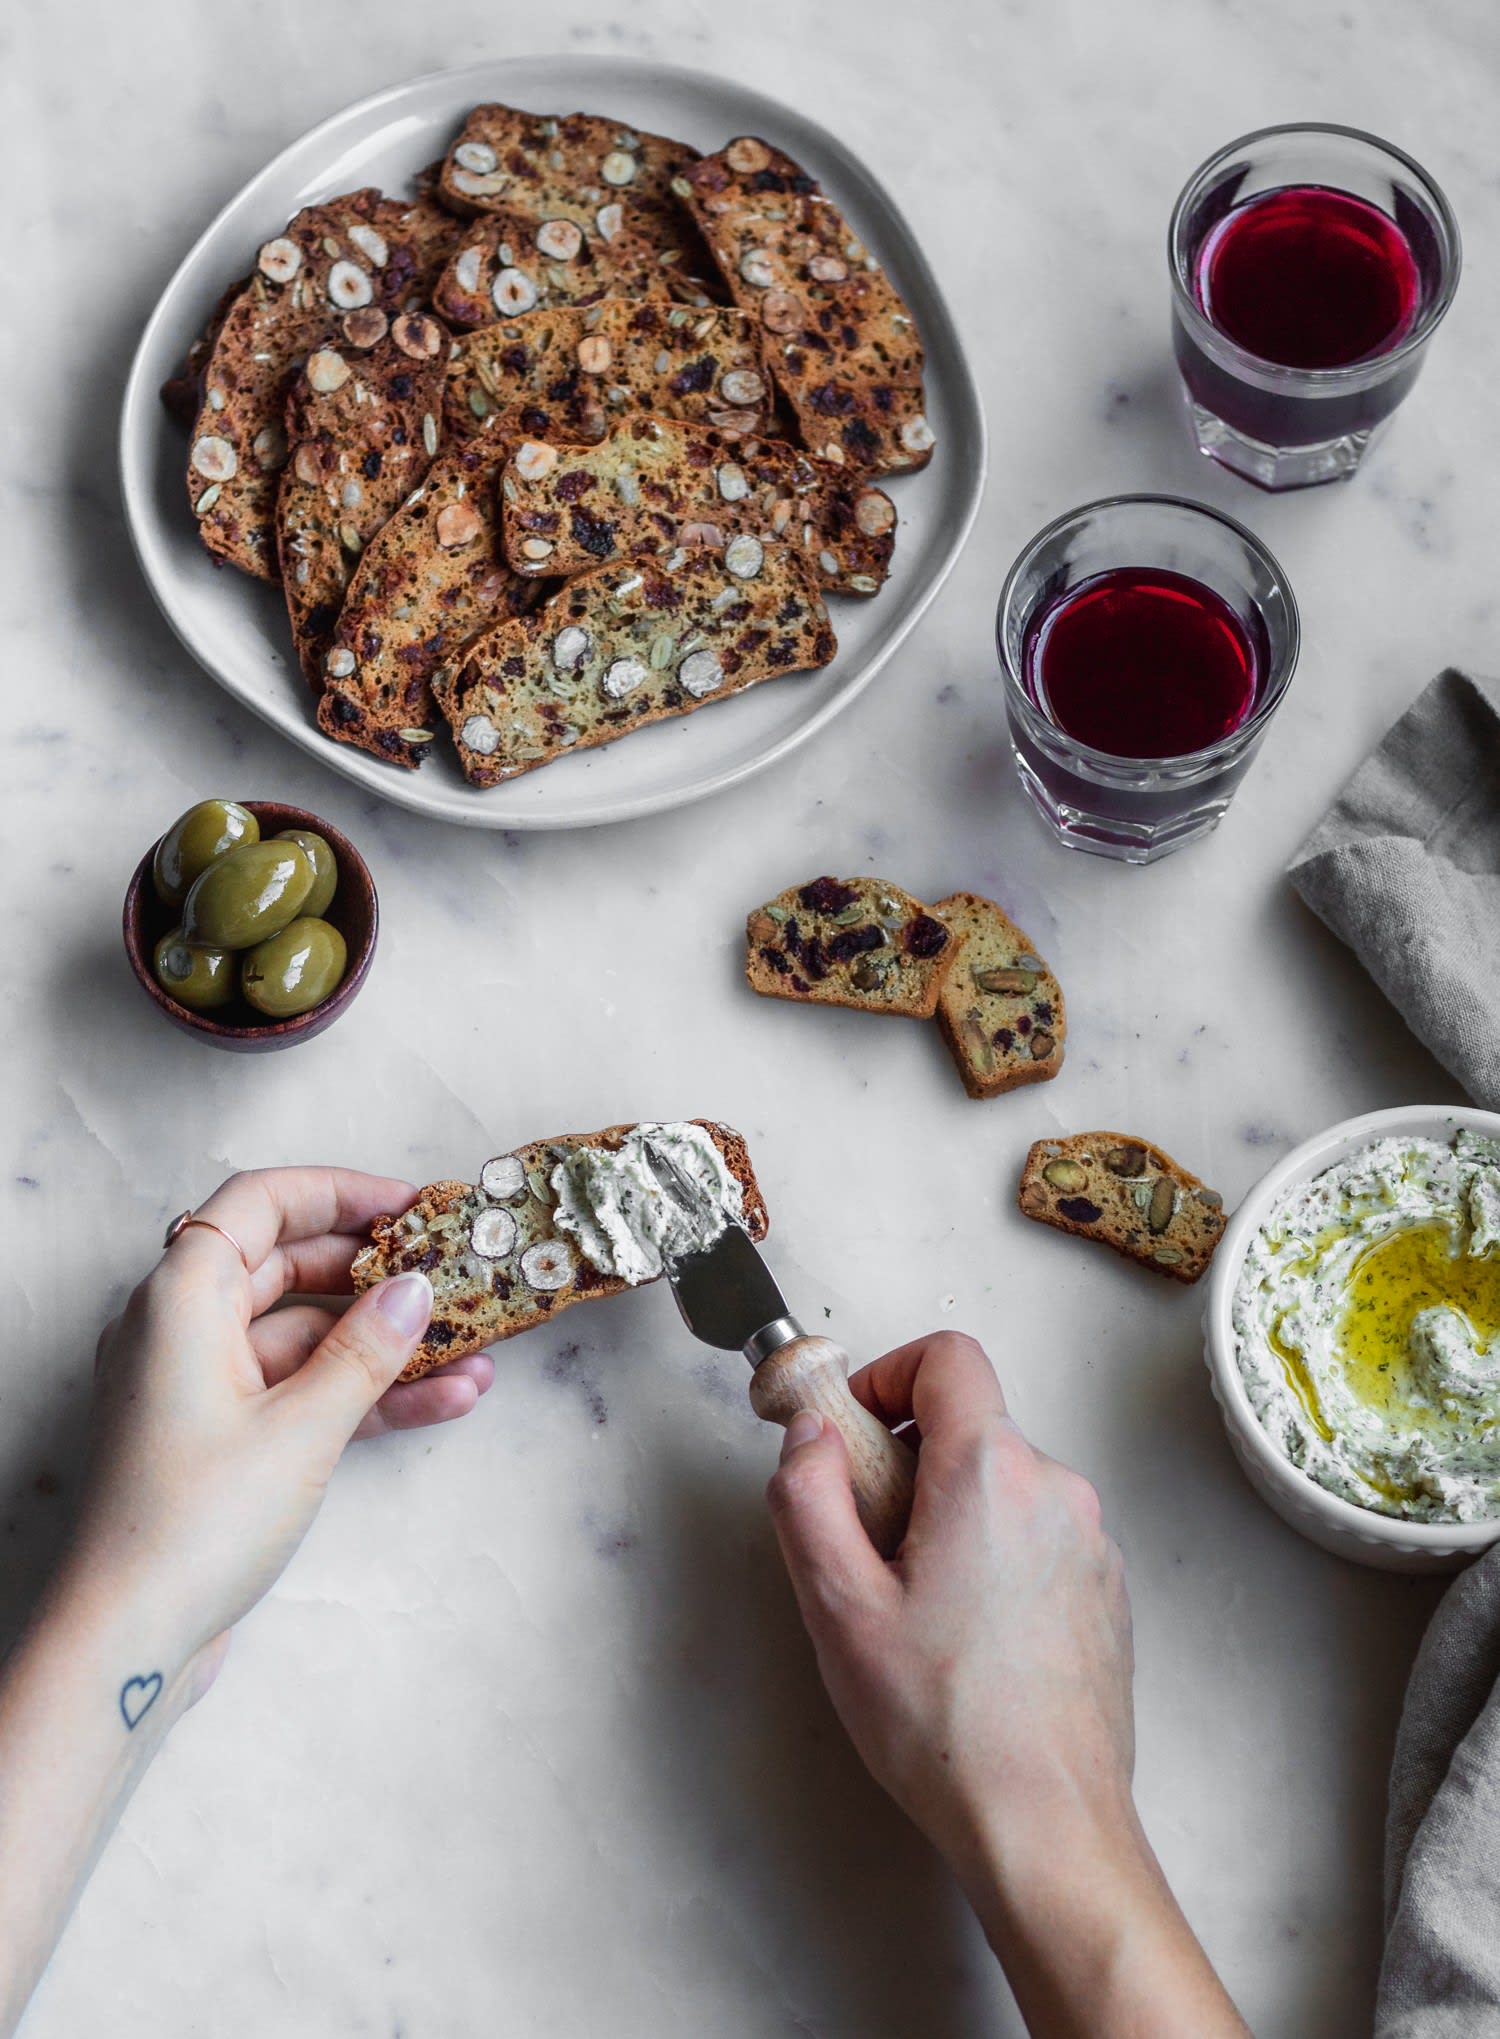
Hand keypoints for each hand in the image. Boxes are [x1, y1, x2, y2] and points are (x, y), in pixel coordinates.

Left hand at [0, 1167, 491, 2037]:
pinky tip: (446, 1400)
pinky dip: (367, 1391)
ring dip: (386, 1341)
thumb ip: (367, 1349)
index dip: (339, 1191)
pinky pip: (305, 1389)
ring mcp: (204, 1385)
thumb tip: (417, 1286)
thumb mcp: (301, 1426)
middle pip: (289, 1265)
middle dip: (376, 1270)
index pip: (260, 1203)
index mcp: (182, 1298)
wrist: (129, 1640)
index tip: (412, 1205)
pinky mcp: (225, 1438)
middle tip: (454, 1270)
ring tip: (475, 1347)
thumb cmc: (194, 1523)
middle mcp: (184, 1328)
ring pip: (307, 1335)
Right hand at [765, 1331, 1246, 2038]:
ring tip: (911, 1610)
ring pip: (1000, 1485)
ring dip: (947, 1517)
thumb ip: (807, 1495)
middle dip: (905, 1465)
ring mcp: (1090, 1542)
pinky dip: (989, 1557)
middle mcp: (1056, 1489)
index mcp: (992, 1472)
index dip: (887, 1375)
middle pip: (969, 1425)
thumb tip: (810, 1436)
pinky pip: (1033, 1536)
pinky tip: (962, 1641)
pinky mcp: (1103, 1592)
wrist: (1046, 1826)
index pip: (947, 1357)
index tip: (854, 1432)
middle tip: (864, 1546)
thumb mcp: (837, 1604)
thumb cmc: (946, 1725)